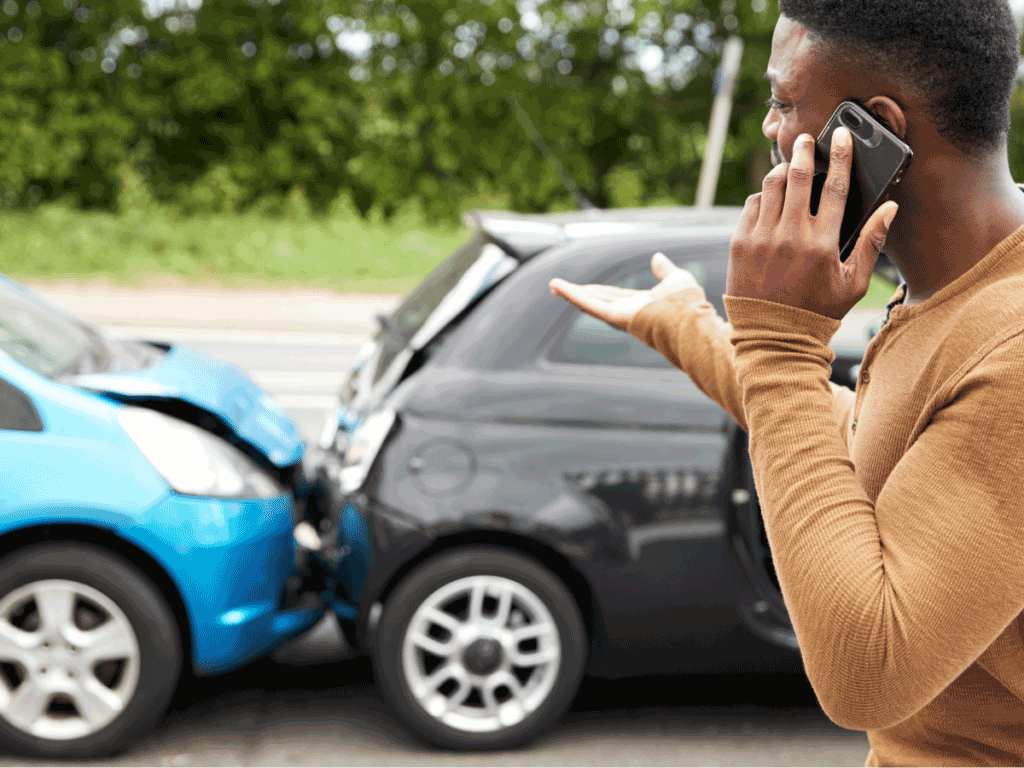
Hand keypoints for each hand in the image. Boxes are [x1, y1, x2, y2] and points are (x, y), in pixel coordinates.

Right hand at [549, 252, 701, 330]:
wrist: (688, 319)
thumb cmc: (688, 304)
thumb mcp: (676, 279)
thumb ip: (664, 270)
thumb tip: (657, 257)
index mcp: (642, 305)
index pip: (616, 296)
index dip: (599, 290)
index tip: (586, 287)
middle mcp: (628, 312)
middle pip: (598, 300)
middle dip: (580, 293)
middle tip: (560, 288)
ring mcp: (619, 315)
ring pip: (590, 302)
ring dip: (570, 294)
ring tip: (553, 286)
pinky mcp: (613, 317)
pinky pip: (589, 305)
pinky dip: (572, 295)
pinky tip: (558, 287)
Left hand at [727, 127, 898, 319]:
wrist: (772, 336)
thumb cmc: (818, 311)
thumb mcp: (853, 282)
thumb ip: (871, 241)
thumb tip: (890, 207)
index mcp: (822, 243)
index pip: (836, 187)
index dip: (840, 156)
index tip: (841, 136)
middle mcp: (790, 235)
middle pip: (799, 177)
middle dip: (804, 151)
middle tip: (806, 139)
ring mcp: (761, 238)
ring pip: (771, 186)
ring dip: (781, 169)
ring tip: (788, 164)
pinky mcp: (739, 243)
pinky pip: (751, 205)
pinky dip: (762, 195)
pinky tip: (770, 196)